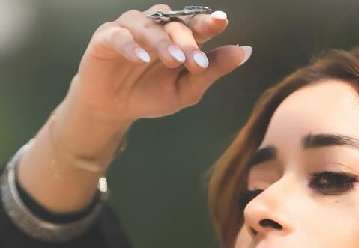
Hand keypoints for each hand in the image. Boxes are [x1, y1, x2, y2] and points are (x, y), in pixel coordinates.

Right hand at [68, 5, 251, 126]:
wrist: (114, 108)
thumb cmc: (150, 94)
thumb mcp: (187, 90)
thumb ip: (213, 70)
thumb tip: (245, 51)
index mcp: (176, 36)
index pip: (194, 24)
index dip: (207, 22)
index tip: (222, 23)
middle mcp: (154, 26)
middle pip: (173, 23)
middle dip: (187, 40)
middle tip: (196, 62)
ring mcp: (129, 29)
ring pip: (147, 26)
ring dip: (162, 42)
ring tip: (173, 60)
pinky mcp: (105, 38)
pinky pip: (118, 36)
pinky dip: (130, 45)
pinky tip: (141, 58)